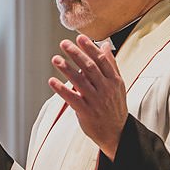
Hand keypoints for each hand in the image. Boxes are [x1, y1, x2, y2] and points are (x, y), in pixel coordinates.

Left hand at [47, 35, 126, 159]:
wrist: (117, 132)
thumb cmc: (114, 105)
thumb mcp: (117, 84)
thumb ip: (110, 64)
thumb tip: (105, 45)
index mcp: (113, 80)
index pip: (101, 60)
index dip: (90, 48)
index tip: (79, 37)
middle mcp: (105, 89)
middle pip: (89, 68)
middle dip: (76, 54)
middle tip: (64, 44)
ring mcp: (96, 101)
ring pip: (79, 82)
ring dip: (66, 69)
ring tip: (55, 59)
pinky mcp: (86, 112)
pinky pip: (72, 98)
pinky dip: (61, 89)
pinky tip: (51, 81)